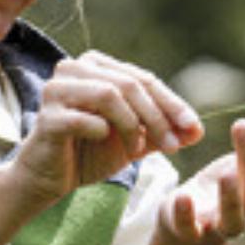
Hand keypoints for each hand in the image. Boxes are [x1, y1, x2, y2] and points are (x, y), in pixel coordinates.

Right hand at [10, 51, 203, 204]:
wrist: (50, 179)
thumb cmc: (91, 153)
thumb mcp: (135, 140)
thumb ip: (164, 132)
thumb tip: (198, 131)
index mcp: (96, 65)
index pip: (143, 79)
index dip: (172, 103)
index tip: (194, 129)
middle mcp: (74, 68)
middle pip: (129, 84)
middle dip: (158, 117)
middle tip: (173, 146)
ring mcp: (56, 90)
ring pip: (109, 95)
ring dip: (133, 125)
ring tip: (138, 148)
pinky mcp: (46, 117)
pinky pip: (86, 120)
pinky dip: (105, 133)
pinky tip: (107, 144)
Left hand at [163, 104, 244, 244]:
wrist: (188, 224)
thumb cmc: (224, 188)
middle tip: (241, 125)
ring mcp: (218, 226)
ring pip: (232, 218)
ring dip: (230, 197)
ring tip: (226, 173)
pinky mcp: (189, 234)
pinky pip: (189, 230)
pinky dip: (186, 216)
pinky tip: (182, 196)